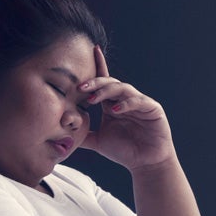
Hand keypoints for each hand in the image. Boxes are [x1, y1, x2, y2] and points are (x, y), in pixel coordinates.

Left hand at [78, 46, 175, 170]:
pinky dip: (127, 103)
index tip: (90, 51)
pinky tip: (115, 110)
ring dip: (107, 91)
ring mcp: (140, 103)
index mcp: (113, 104)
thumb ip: (83, 135)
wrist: (146, 164)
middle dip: (95, 83)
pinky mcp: (152, 109)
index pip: (104, 82)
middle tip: (80, 87)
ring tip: (93, 99)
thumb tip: (62, 134)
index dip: (98, 66)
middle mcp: (126, 100)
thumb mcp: (98, 141)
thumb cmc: (125, 152)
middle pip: (110, 83)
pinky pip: (139, 101)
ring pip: (123, 88)